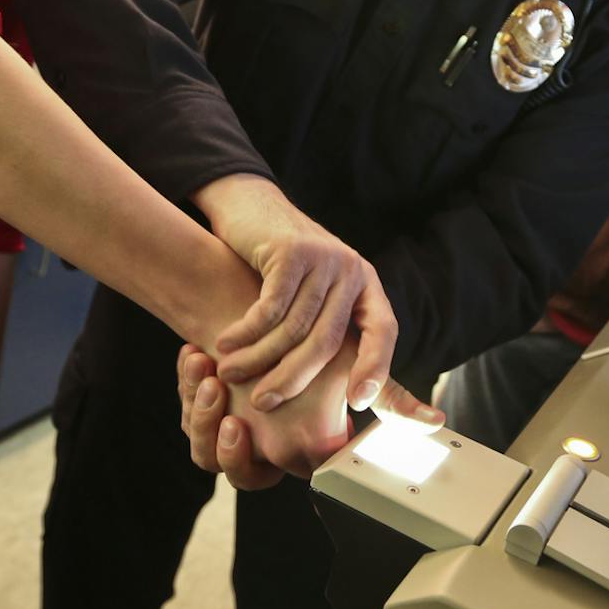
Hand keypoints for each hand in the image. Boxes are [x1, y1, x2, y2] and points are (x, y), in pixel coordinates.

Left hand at [176, 343, 441, 489]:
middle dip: (220, 437)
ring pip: (206, 451)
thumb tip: (437, 423)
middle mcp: (266, 453)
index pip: (285, 477)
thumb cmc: (307, 335)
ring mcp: (231, 440)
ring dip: (200, 413)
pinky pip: (190, 426)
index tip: (250, 419)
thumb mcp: (350, 365)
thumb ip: (391, 399)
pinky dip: (187, 392)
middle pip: (240, 474)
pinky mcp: (202, 419)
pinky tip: (193, 359)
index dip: (256, 455)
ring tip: (206, 372)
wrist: (252, 305)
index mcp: (303, 449)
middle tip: (221, 403)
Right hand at [195, 175, 394, 408]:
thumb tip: (349, 397)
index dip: (376, 368)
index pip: (384, 331)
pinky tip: (224, 343)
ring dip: (258, 358)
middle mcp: (351, 270)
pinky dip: (246, 332)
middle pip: (327, 341)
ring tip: (230, 373)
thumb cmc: (280, 265)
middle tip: (263, 402)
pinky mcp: (291, 251)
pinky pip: (270, 309)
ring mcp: (323, 257)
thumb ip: (330, 328)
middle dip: (293, 379)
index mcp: (365, 284)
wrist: (250, 206)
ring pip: (293, 328)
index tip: (358, 402)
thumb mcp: (316, 292)